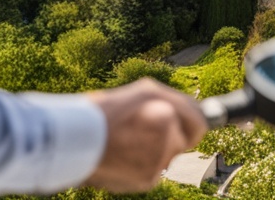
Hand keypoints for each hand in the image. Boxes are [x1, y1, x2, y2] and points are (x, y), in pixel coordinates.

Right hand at [83, 78, 206, 193]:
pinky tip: (124, 155)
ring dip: (155, 149)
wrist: (75, 141)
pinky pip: (154, 170)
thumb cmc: (108, 111)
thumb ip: (175, 101)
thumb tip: (196, 113)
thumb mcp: (143, 92)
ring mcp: (158, 164)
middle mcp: (166, 143)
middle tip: (142, 128)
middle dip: (169, 135)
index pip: (199, 122)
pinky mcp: (147, 181)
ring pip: (167, 157)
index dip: (191, 121)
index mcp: (165, 116)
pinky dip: (143, 164)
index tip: (189, 122)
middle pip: (181, 141)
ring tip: (127, 140)